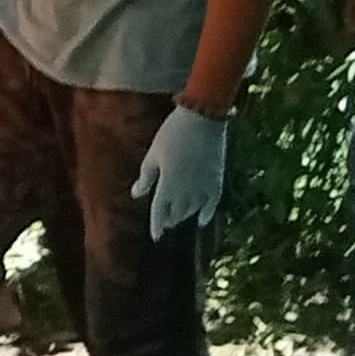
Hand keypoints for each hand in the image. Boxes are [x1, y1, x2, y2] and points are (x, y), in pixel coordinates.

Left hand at [130, 105, 231, 237]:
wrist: (202, 119)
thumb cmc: (172, 134)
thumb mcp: (153, 155)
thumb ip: (146, 177)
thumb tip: (137, 195)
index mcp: (167, 184)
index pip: (160, 213)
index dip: (156, 226)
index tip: (155, 236)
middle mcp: (186, 191)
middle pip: (176, 213)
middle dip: (169, 218)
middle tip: (165, 221)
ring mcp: (203, 187)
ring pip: (192, 210)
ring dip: (184, 215)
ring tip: (178, 217)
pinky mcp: (217, 181)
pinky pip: (212, 205)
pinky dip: (207, 214)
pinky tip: (202, 220)